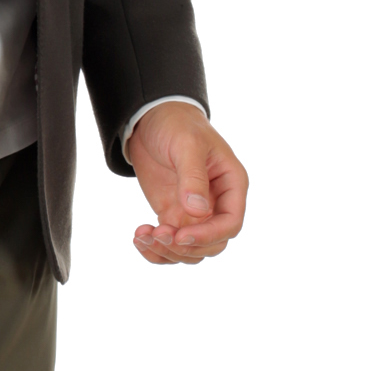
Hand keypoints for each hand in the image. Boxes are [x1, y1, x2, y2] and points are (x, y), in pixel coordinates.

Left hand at [128, 100, 247, 264]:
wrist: (151, 119)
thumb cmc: (176, 124)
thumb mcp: (186, 144)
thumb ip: (193, 176)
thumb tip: (198, 211)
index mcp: (231, 184)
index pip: (230, 223)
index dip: (208, 235)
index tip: (180, 236)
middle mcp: (217, 204)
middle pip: (212, 244)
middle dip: (185, 247)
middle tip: (157, 234)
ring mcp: (195, 212)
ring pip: (191, 250)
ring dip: (167, 251)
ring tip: (141, 236)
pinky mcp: (173, 215)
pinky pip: (170, 244)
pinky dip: (155, 249)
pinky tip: (138, 238)